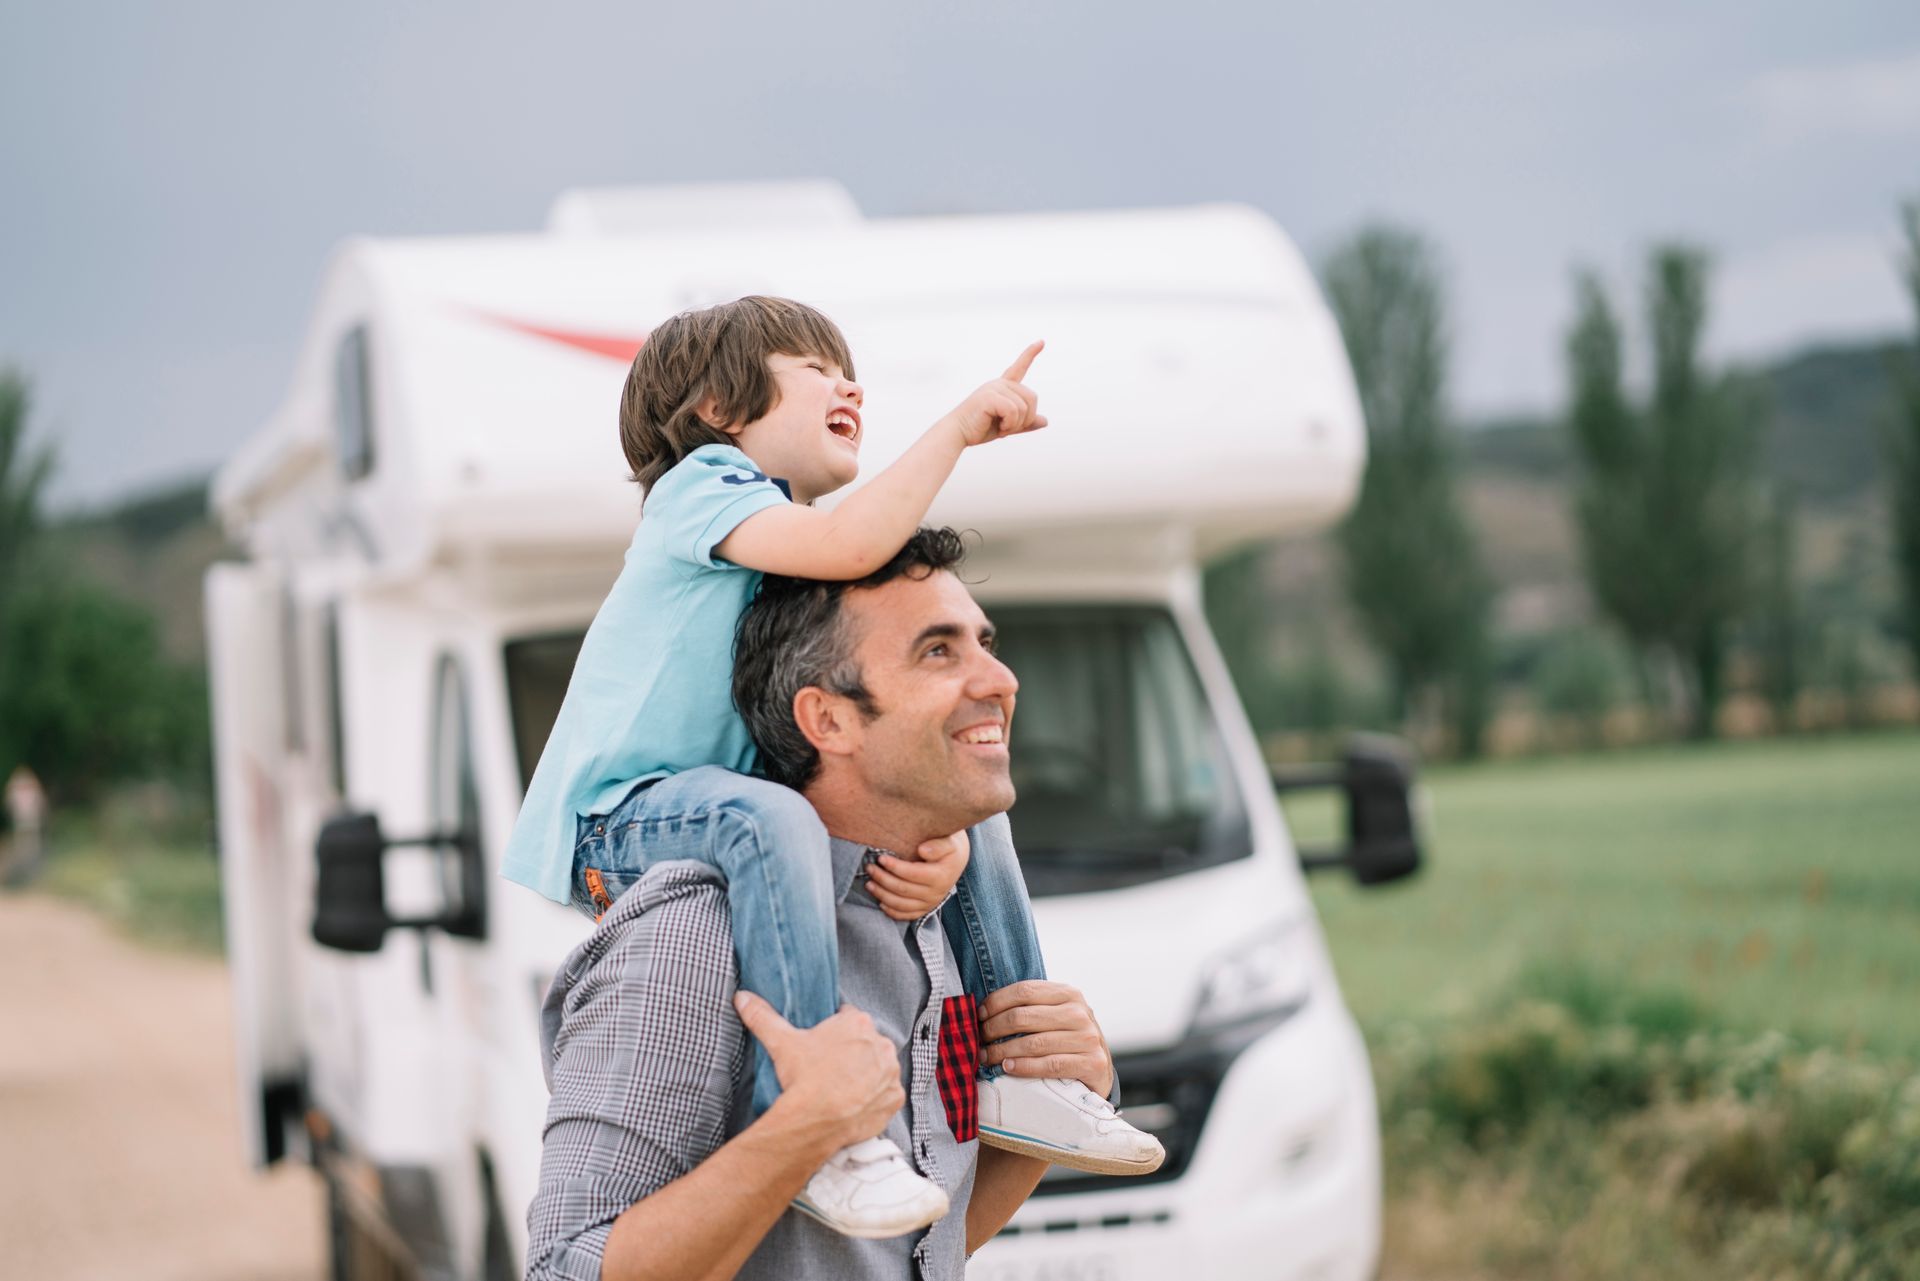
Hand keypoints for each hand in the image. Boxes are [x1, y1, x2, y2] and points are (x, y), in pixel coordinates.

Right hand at [734, 993, 903, 1150]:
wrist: (816, 1121)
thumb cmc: (802, 1078)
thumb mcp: (781, 1043)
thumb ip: (763, 1016)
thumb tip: (742, 997)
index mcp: (857, 1023)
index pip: (848, 1018)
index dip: (834, 1031)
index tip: (822, 1046)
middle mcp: (881, 1043)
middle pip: (866, 1043)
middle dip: (853, 1052)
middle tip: (830, 1069)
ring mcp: (890, 1072)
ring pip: (880, 1067)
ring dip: (867, 1074)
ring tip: (842, 1088)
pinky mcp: (895, 1098)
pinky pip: (888, 1094)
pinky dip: (876, 1098)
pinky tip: (857, 1104)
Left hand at [867, 831, 970, 920]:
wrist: (958, 859)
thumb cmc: (950, 846)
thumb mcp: (950, 842)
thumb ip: (938, 845)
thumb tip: (922, 850)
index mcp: (941, 876)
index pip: (912, 874)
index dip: (894, 867)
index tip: (880, 858)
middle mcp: (936, 893)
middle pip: (903, 889)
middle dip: (883, 879)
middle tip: (870, 868)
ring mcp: (930, 903)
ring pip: (901, 904)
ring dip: (882, 895)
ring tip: (869, 883)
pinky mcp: (925, 909)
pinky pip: (906, 915)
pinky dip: (891, 911)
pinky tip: (880, 902)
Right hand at [945, 341, 1047, 446]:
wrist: (957, 433)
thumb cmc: (979, 429)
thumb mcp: (1007, 426)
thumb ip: (1024, 423)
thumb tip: (1045, 421)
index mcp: (1002, 387)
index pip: (1019, 367)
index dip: (1030, 354)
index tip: (1041, 342)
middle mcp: (999, 383)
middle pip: (1032, 397)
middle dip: (1026, 418)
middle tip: (1008, 428)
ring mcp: (994, 388)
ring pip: (1024, 407)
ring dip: (1015, 424)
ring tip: (1001, 428)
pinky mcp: (989, 396)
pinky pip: (1013, 411)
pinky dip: (1010, 425)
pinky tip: (999, 429)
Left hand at [978, 980, 1113, 1097]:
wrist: (1099, 1068)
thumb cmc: (1066, 1038)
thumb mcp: (1055, 1015)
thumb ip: (1031, 1007)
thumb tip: (983, 1009)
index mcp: (1068, 993)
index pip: (1024, 991)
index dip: (996, 1003)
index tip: (978, 1016)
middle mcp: (1079, 1012)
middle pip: (1023, 1016)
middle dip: (993, 1029)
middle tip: (979, 1040)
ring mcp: (1087, 1038)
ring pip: (1033, 1043)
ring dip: (1002, 1051)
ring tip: (986, 1057)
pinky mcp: (1091, 1063)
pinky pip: (1049, 1065)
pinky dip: (1024, 1067)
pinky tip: (1007, 1068)